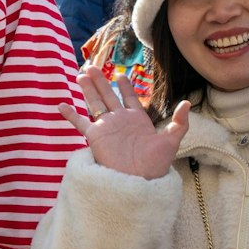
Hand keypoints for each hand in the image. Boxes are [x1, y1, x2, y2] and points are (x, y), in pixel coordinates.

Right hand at [62, 65, 189, 181]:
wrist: (139, 181)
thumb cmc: (156, 165)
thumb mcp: (171, 141)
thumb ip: (180, 122)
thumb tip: (187, 103)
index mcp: (137, 120)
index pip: (129, 98)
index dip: (124, 86)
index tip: (120, 75)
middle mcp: (119, 121)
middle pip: (108, 95)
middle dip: (100, 81)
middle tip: (92, 67)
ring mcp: (106, 128)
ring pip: (94, 103)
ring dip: (87, 89)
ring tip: (80, 74)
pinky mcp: (95, 137)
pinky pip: (80, 123)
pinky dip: (70, 115)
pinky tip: (61, 105)